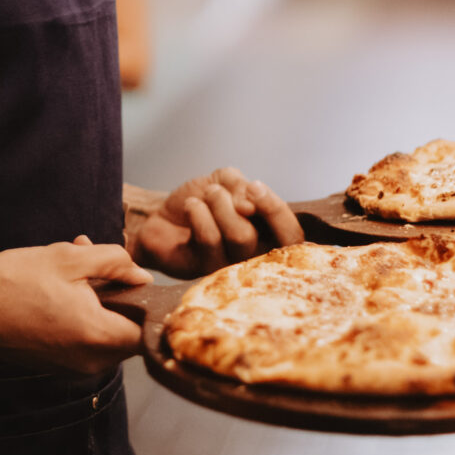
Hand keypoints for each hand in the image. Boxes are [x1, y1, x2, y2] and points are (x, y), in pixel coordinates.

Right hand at [0, 237, 148, 375]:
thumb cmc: (11, 282)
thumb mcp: (69, 258)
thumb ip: (115, 262)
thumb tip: (142, 275)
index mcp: (98, 336)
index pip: (148, 330)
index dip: (149, 302)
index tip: (137, 277)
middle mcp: (89, 361)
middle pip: (128, 330)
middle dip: (119, 292)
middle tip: (98, 258)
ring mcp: (72, 367)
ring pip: (105, 332)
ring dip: (98, 298)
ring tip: (75, 262)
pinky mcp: (56, 365)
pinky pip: (84, 339)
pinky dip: (82, 313)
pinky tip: (61, 284)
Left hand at [132, 167, 302, 278]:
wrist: (161, 214)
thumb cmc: (202, 201)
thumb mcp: (226, 182)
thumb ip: (241, 187)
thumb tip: (250, 205)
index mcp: (268, 234)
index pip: (293, 234)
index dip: (277, 210)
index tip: (254, 187)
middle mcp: (255, 255)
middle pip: (273, 239)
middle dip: (244, 203)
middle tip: (217, 189)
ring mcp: (232, 267)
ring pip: (241, 236)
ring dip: (218, 203)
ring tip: (206, 195)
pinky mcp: (205, 272)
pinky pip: (210, 240)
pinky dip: (199, 212)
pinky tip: (191, 206)